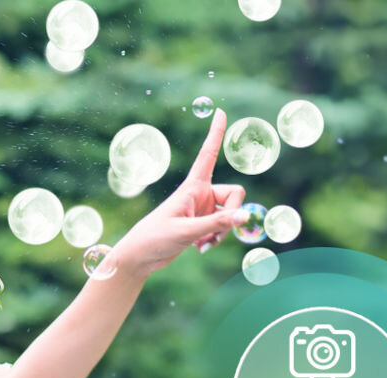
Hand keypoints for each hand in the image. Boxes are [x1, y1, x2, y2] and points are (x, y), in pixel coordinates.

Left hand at [113, 109, 249, 278]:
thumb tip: (246, 217)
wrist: (140, 257)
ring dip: (223, 232)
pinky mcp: (202, 224)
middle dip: (233, 214)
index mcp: (192, 187)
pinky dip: (216, 239)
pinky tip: (200, 248)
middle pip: (236, 194)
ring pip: (232, 215)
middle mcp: (200, 194)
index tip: (221, 111)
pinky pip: (223, 228)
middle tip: (215, 233)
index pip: (207, 155)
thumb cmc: (155, 239)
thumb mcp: (186, 232)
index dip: (215, 134)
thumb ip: (217, 225)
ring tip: (202, 244)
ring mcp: (203, 210)